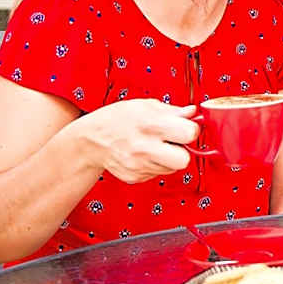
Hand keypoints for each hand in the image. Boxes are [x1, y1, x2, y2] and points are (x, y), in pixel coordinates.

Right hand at [66, 100, 198, 183]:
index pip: (189, 134)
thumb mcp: (144, 106)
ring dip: (169, 158)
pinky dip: (155, 164)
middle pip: (184, 160)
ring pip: (172, 168)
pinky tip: (144, 154)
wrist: (90, 140)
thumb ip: (172, 111)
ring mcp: (139, 166)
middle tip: (174, 142)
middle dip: (183, 151)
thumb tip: (192, 113)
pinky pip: (158, 173)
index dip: (191, 130)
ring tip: (154, 145)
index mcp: (150, 125)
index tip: (185, 127)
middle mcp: (144, 148)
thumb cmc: (117, 119)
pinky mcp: (135, 178)